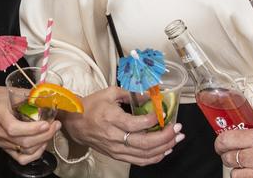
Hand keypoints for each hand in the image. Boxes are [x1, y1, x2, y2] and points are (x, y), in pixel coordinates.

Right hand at [0, 83, 61, 163]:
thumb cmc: (1, 97)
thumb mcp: (15, 92)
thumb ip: (32, 96)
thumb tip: (51, 97)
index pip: (14, 128)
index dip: (32, 129)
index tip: (47, 124)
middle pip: (23, 142)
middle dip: (44, 135)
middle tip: (56, 125)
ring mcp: (1, 142)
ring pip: (25, 151)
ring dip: (42, 143)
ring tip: (52, 132)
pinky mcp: (5, 148)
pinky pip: (21, 158)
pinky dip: (35, 154)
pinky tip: (42, 144)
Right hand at [60, 87, 180, 165]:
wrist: (75, 123)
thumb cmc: (91, 107)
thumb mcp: (109, 93)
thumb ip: (131, 93)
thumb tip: (150, 95)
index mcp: (111, 119)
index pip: (135, 124)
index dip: (152, 120)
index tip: (162, 113)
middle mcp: (114, 137)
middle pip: (143, 143)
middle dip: (165, 137)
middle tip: (177, 128)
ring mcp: (116, 149)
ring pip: (144, 154)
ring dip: (164, 148)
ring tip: (176, 139)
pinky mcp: (117, 155)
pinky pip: (139, 160)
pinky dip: (154, 157)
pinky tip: (164, 150)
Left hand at [213, 107, 252, 177]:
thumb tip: (248, 109)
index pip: (227, 139)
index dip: (219, 141)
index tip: (220, 142)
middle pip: (228, 158)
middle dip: (227, 154)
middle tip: (232, 151)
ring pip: (235, 174)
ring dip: (237, 168)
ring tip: (244, 164)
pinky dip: (248, 177)